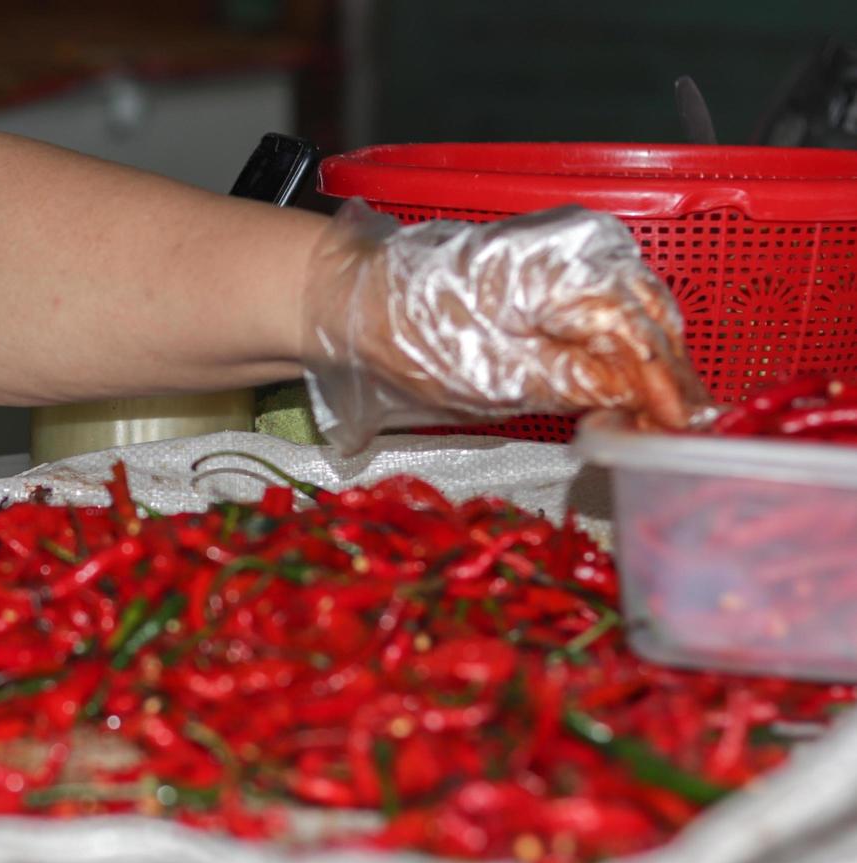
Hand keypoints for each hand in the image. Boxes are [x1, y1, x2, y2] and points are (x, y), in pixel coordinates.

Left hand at [301, 200, 711, 451]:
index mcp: (567, 272)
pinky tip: (629, 380)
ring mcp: (570, 251)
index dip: (666, 387)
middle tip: (684, 429)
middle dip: (668, 374)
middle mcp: (580, 249)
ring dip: (651, 360)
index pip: (639, 335)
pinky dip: (622, 342)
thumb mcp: (497, 377)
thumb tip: (637, 398)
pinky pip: (607, 304)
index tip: (682, 429)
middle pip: (648, 318)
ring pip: (635, 311)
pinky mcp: (555, 265)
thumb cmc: (417, 335)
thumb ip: (574, 383)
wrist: (363, 299)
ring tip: (664, 413)